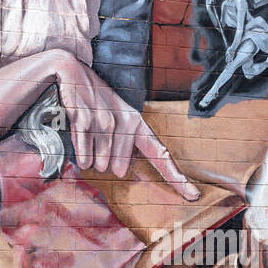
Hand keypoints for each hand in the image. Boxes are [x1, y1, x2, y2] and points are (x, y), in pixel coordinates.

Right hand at [54, 54, 198, 198]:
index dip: (177, 177)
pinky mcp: (85, 118)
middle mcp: (125, 121)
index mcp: (137, 123)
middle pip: (119, 168)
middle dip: (107, 164)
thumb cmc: (95, 101)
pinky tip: (81, 150)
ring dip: (92, 161)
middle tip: (99, 147)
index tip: (193, 195)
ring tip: (88, 145)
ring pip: (101, 164)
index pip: (160, 154)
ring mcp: (105, 119)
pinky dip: (81, 156)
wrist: (74, 72)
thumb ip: (123, 144)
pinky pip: (84, 154)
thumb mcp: (115, 118)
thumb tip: (120, 171)